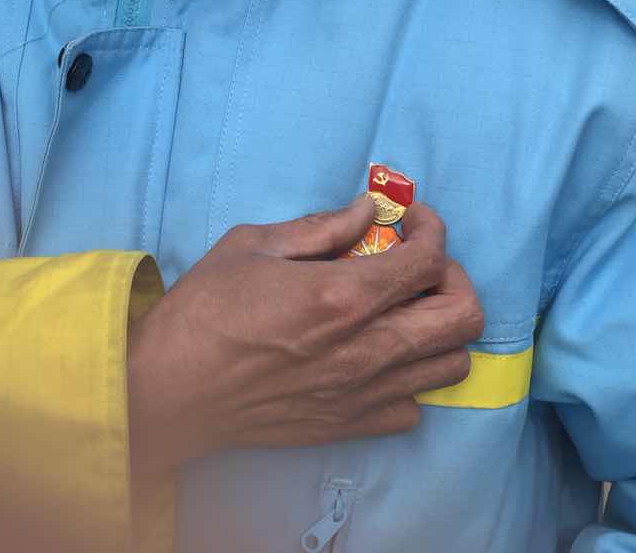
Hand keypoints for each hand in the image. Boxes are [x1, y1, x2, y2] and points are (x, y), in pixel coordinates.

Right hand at [128, 198, 483, 475]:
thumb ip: (322, 226)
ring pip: (452, 365)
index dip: (430, 229)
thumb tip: (367, 209)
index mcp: (341, 295)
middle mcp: (366, 349)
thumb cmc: (205, 309)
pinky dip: (412, 376)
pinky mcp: (349, 425)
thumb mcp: (254, 244)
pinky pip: (415, 407)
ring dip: (439, 326)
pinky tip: (377, 352)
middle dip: (452, 276)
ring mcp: (362, 393)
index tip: (408, 218)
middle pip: (463, 317)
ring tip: (403, 306)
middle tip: (416, 260)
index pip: (429, 261)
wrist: (171, 389)